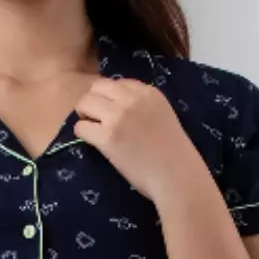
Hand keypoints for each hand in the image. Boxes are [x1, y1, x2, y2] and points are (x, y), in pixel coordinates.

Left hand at [70, 76, 206, 206]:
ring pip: (85, 102)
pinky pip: (81, 126)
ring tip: (92, 128)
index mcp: (149, 92)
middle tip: (96, 118)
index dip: (111, 97)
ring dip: (84, 115)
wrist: (177, 176)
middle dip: (93, 101)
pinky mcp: (107, 137)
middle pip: (97, 87)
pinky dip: (82, 133)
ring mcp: (118, 116)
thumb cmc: (174, 154)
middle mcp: (132, 99)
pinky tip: (91, 141)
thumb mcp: (163, 116)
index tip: (112, 111)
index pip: (118, 83)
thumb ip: (144, 106)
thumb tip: (119, 108)